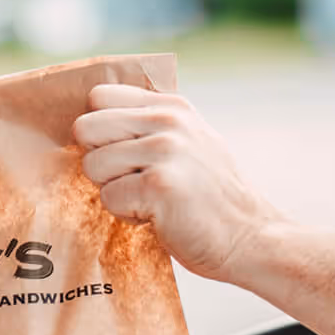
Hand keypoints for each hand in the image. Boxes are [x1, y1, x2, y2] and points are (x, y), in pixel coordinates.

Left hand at [72, 84, 283, 282]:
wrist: (249, 238)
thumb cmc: (209, 198)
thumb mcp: (188, 142)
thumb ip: (148, 126)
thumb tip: (86, 124)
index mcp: (172, 106)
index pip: (100, 96)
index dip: (99, 129)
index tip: (121, 151)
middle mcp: (168, 120)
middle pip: (86, 127)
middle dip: (99, 160)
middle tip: (133, 179)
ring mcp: (164, 151)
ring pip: (93, 165)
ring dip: (114, 190)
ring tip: (151, 199)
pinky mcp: (158, 185)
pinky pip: (108, 197)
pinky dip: (127, 214)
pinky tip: (158, 216)